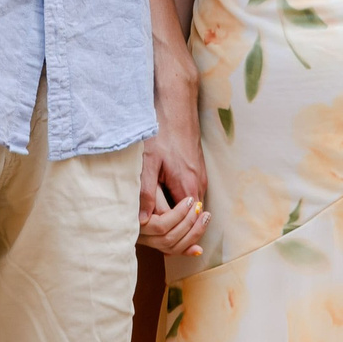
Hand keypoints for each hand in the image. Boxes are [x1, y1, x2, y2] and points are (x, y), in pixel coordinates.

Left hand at [138, 89, 209, 257]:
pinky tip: (161, 196)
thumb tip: (142, 221)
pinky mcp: (197, 170)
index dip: (168, 233)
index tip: (150, 235)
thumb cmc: (161, 132)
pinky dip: (177, 201)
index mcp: (187, 186)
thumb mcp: (148, 162)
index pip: (184, 225)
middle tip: (149, 230)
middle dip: (172, 228)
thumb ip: (147, 193)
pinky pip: (189, 194)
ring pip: (189, 207)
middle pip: (189, 219)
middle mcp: (198, 184)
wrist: (177, 105)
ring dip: (173, 213)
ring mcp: (200, 177)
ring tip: (151, 215)